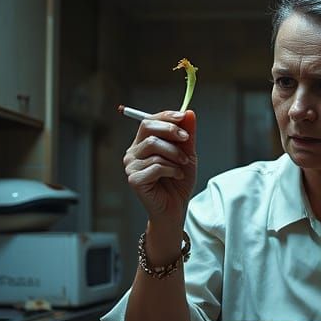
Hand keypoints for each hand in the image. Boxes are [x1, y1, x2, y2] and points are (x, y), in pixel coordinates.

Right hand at [123, 110, 196, 228]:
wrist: (176, 208)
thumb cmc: (178, 181)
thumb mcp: (187, 154)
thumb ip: (187, 135)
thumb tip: (189, 113)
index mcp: (142, 144)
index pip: (149, 121)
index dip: (166, 116)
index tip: (183, 116)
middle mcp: (133, 153)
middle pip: (147, 128)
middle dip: (170, 130)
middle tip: (186, 139)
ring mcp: (131, 166)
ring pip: (154, 147)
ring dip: (175, 154)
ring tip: (183, 165)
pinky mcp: (134, 179)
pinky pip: (156, 165)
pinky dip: (172, 169)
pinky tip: (177, 176)